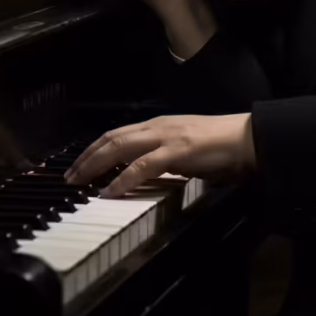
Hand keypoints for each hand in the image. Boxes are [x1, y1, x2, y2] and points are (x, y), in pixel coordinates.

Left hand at [64, 114, 255, 196]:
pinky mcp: (179, 150)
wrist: (247, 137)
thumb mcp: (183, 150)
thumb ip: (162, 157)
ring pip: (121, 147)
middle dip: (86, 157)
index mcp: (158, 124)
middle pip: (111, 138)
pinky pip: (143, 166)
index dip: (94, 149)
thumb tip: (140, 173)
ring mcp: (167, 136)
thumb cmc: (219, 146)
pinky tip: (110, 190)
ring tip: (80, 182)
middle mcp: (158, 126)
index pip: (117, 134)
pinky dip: (123, 179)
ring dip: (96, 165)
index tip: (78, 166)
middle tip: (69, 177)